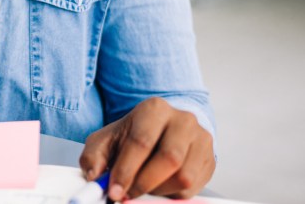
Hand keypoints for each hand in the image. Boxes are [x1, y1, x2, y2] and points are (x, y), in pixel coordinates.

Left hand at [79, 97, 214, 200]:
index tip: (115, 191)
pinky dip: (172, 193)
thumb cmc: (134, 135)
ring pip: (184, 176)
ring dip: (159, 190)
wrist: (165, 130)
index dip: (126, 170)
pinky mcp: (210, 159)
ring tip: (143, 187)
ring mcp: (201, 139)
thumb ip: (94, 156)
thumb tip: (94, 176)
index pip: (141, 142)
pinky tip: (159, 186)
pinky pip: (194, 186)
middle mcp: (182, 120)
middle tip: (128, 195)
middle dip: (144, 183)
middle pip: (168, 159)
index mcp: (154, 109)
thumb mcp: (108, 139)